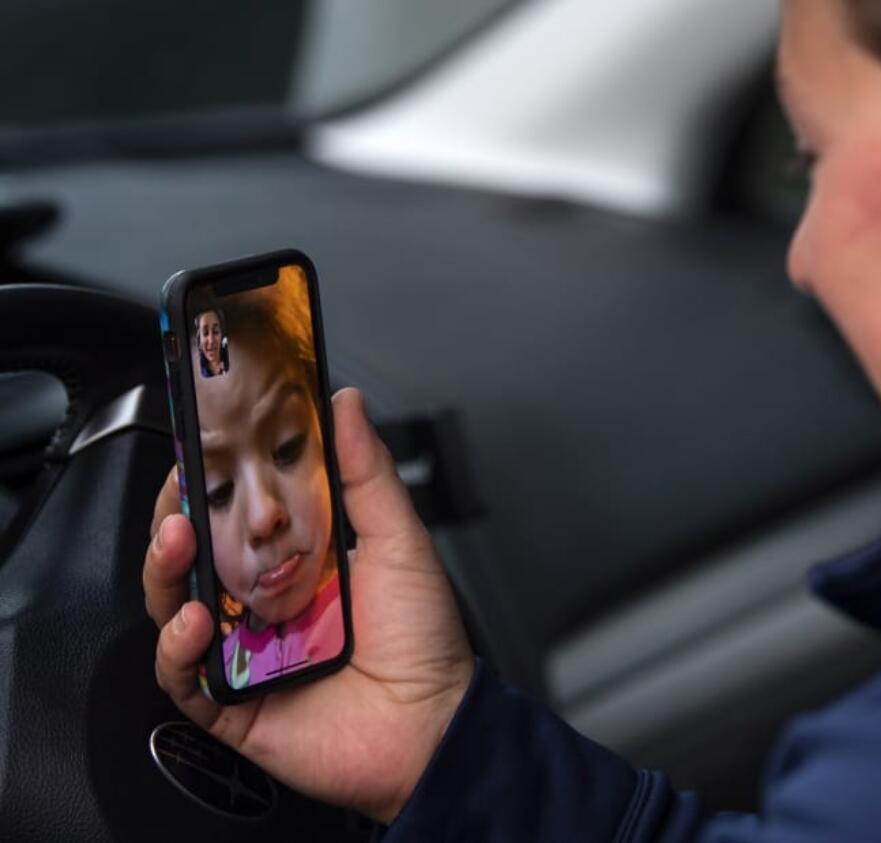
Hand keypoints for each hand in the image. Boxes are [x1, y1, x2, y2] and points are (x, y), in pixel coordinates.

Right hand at [143, 388, 474, 824]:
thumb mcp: (398, 541)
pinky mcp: (231, 704)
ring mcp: (242, 654)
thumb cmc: (424, 638)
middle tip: (180, 490)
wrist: (435, 726)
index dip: (208, 483)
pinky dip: (176, 649)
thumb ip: (365, 473)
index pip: (233, 515)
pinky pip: (181, 677)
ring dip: (163, 571)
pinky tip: (194, 623)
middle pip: (192, 556)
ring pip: (172, 607)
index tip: (197, 446)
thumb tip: (344, 402)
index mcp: (295, 563)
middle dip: (174, 517)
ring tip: (178, 541)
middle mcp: (261, 604)